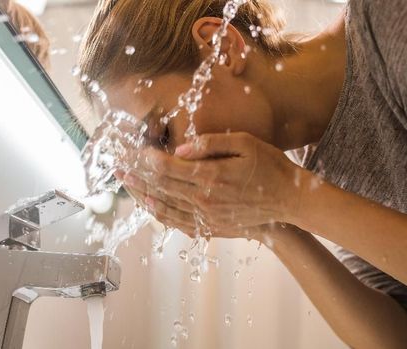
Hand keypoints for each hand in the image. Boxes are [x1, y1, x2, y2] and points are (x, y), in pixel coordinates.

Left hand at [122, 132, 307, 235]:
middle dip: (136, 175)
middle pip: (161, 187)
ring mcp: (206, 216)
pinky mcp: (211, 227)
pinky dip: (159, 213)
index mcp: (211, 176)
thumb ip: (211, 144)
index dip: (147, 159)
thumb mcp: (246, 144)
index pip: (169, 167)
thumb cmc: (271, 168)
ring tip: (124, 184)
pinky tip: (148, 205)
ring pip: (165, 206)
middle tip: (117, 165)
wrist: (290, 202)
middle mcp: (204, 199)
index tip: (132, 149)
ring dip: (141, 193)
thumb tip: (180, 147)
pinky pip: (177, 222)